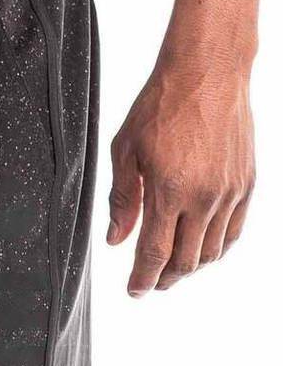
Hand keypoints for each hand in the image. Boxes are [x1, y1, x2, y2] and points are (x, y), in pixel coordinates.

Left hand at [107, 57, 254, 296]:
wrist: (207, 74)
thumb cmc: (159, 107)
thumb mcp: (124, 150)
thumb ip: (122, 199)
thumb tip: (116, 240)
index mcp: (169, 190)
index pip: (154, 252)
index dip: (142, 278)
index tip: (134, 291)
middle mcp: (204, 197)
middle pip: (186, 260)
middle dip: (164, 278)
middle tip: (149, 283)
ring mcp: (231, 193)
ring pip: (212, 250)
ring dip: (191, 267)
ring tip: (171, 268)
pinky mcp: (248, 184)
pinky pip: (235, 231)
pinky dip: (217, 247)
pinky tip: (201, 247)